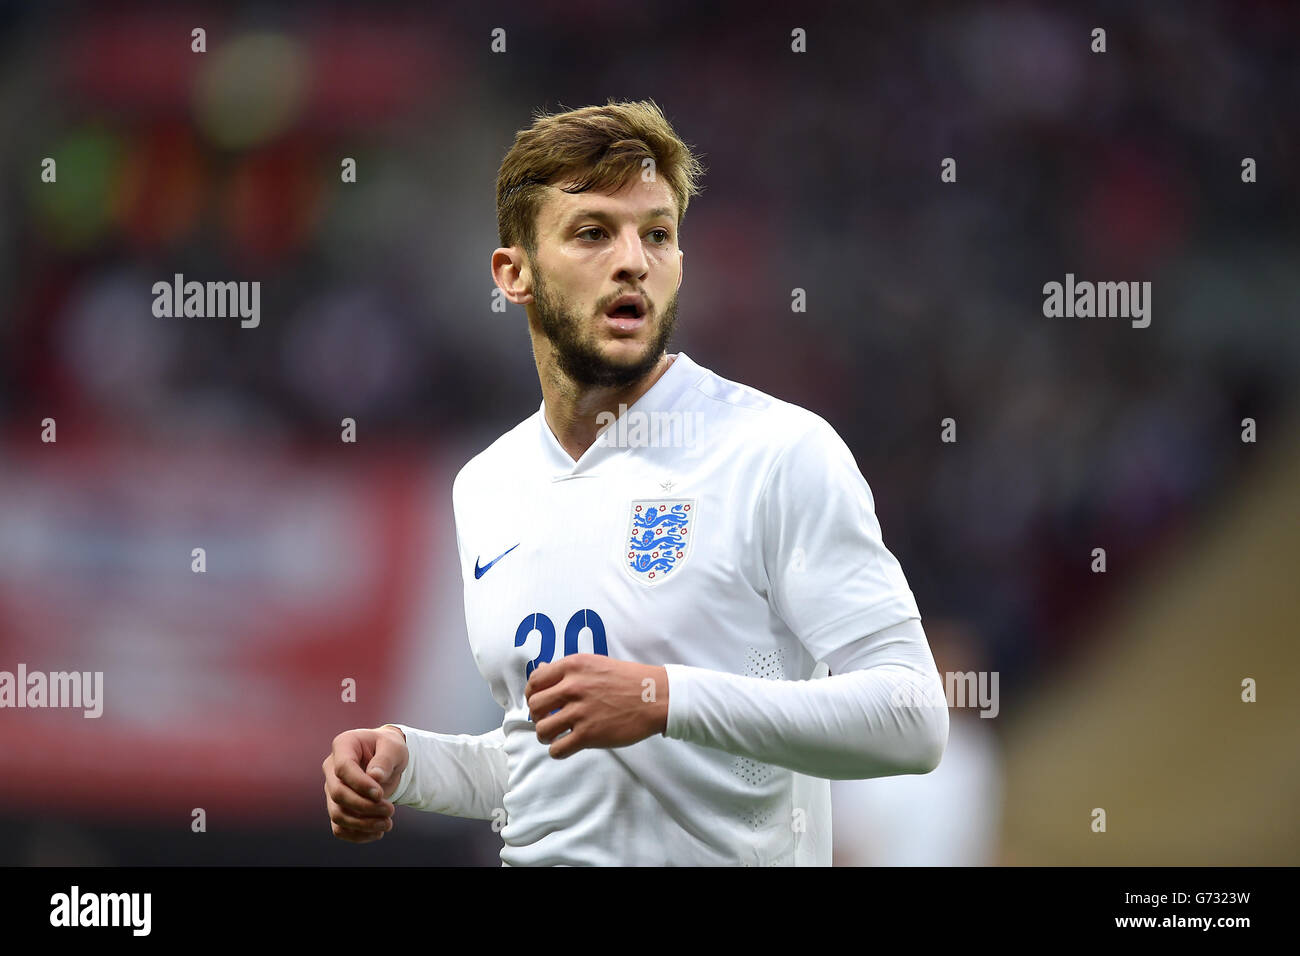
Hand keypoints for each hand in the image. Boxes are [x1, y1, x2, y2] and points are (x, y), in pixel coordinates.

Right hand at [322, 725, 407, 842]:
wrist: (388, 761)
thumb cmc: (390, 749)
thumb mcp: (394, 748)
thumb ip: (385, 760)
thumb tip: (374, 777)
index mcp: (343, 745)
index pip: (343, 768)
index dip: (360, 784)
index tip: (381, 794)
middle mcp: (331, 768)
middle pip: (338, 793)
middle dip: (364, 806)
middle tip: (390, 810)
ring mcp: (332, 789)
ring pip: (337, 814)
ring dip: (363, 824)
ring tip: (388, 824)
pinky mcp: (337, 807)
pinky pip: (339, 827)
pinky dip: (357, 835)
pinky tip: (378, 833)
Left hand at [525, 654, 668, 758]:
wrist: (655, 696)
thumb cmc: (628, 679)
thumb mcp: (595, 663)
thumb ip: (567, 670)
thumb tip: (541, 671)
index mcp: (573, 666)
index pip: (535, 681)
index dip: (532, 694)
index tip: (539, 701)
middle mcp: (573, 687)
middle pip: (535, 706)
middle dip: (539, 715)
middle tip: (549, 719)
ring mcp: (580, 712)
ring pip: (542, 730)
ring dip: (546, 735)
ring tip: (555, 735)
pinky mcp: (589, 735)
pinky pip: (558, 749)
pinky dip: (557, 751)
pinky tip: (566, 746)